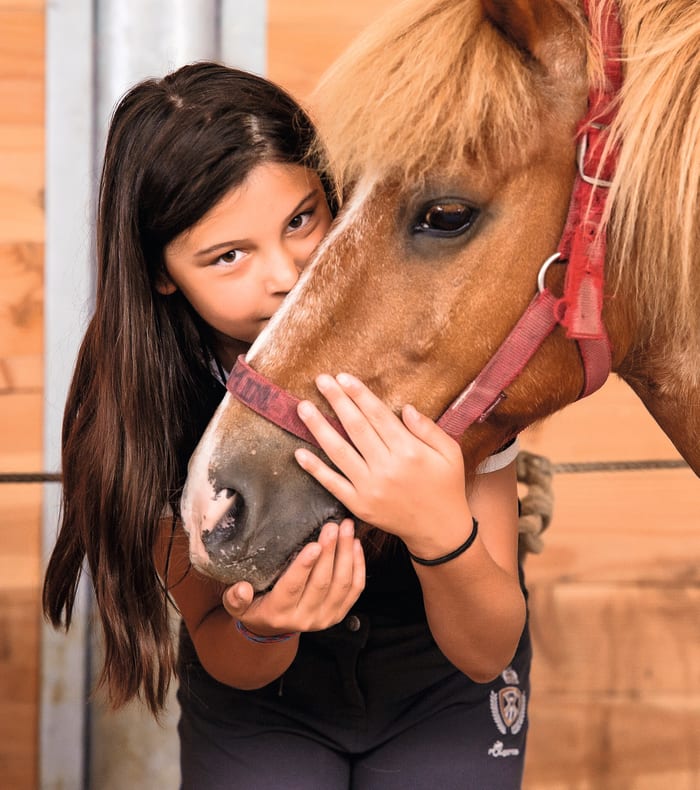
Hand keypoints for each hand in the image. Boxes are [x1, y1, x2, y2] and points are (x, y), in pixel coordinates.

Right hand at [222, 519, 363, 634]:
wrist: (272, 628)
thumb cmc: (254, 605)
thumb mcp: (236, 604)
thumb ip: (235, 597)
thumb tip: (241, 589)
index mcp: (278, 612)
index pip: (293, 588)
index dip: (304, 566)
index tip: (314, 545)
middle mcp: (303, 619)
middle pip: (322, 583)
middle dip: (330, 552)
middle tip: (333, 526)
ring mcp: (324, 618)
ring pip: (342, 585)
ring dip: (346, 554)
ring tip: (347, 529)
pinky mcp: (338, 614)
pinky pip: (354, 590)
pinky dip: (358, 566)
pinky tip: (355, 545)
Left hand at [293, 373, 472, 554]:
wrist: (439, 531)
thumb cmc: (446, 486)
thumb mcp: (450, 453)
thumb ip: (428, 429)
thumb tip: (405, 408)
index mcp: (409, 452)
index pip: (378, 416)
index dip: (359, 395)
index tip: (343, 378)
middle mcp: (387, 468)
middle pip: (356, 428)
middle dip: (337, 402)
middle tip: (320, 381)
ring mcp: (370, 488)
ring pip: (339, 452)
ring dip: (319, 429)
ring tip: (303, 408)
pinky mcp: (359, 505)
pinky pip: (333, 484)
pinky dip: (315, 469)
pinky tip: (299, 453)